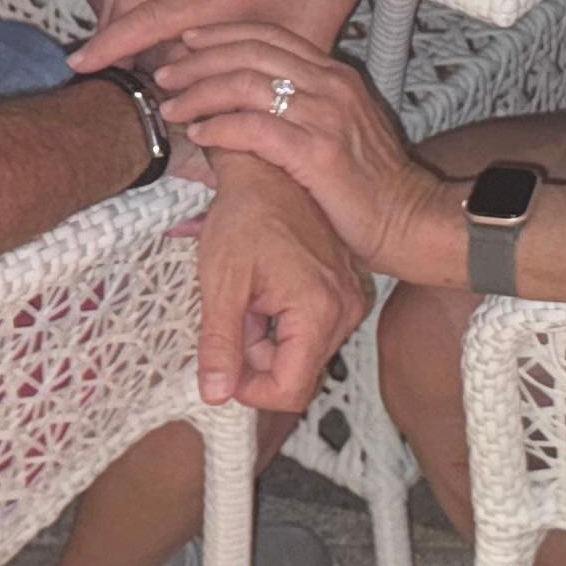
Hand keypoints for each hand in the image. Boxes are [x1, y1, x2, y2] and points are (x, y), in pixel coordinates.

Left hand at [151, 28, 457, 284]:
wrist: (411, 220)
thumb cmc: (371, 187)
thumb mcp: (338, 132)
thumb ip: (300, 111)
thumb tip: (248, 111)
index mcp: (335, 76)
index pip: (271, 36)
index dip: (224, 34)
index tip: (188, 41)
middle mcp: (331, 86)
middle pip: (251, 52)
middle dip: (200, 59)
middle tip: (165, 72)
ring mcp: (326, 116)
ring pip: (247, 84)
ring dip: (202, 93)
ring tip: (174, 108)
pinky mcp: (317, 152)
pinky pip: (256, 128)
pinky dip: (222, 128)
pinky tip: (202, 136)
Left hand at [187, 155, 367, 411]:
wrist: (269, 171)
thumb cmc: (245, 216)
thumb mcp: (222, 283)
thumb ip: (220, 344)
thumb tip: (215, 394)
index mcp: (319, 312)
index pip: (290, 390)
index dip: (250, 391)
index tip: (222, 367)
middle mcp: (345, 311)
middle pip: (296, 373)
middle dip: (255, 357)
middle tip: (232, 313)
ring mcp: (349, 302)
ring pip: (302, 354)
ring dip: (266, 338)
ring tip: (247, 296)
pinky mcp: (345, 293)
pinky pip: (311, 331)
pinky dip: (281, 322)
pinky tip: (264, 290)